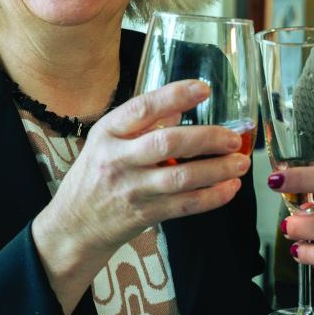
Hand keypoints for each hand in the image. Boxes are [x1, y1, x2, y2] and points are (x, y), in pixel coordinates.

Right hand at [33, 80, 249, 307]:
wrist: (73, 226)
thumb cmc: (94, 177)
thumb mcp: (106, 142)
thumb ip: (141, 124)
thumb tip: (180, 106)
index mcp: (108, 132)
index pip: (143, 107)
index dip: (175, 95)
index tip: (203, 88)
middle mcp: (118, 159)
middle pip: (168, 143)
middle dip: (207, 138)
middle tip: (233, 137)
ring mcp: (132, 189)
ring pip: (182, 177)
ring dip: (217, 169)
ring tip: (240, 163)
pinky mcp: (144, 214)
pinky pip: (185, 205)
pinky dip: (212, 197)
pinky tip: (229, 188)